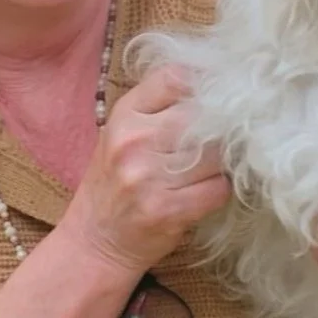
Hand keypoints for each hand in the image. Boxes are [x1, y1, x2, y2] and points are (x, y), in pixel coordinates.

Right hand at [58, 65, 230, 274]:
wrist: (95, 240)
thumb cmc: (114, 181)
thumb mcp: (122, 132)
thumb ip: (158, 107)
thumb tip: (211, 83)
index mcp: (124, 115)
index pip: (174, 78)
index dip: (202, 84)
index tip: (214, 96)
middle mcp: (134, 140)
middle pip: (202, 116)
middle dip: (219, 128)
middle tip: (219, 139)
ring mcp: (149, 177)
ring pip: (215, 153)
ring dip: (222, 162)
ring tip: (210, 168)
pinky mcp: (166, 211)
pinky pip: (218, 189)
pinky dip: (220, 190)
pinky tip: (206, 191)